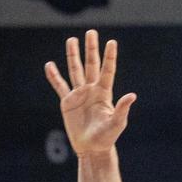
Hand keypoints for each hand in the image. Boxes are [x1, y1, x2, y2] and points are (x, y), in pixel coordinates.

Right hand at [44, 29, 136, 157]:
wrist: (92, 148)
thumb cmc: (107, 137)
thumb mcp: (117, 123)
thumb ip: (122, 109)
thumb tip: (132, 95)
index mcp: (104, 93)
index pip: (107, 70)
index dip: (109, 56)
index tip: (111, 42)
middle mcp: (92, 90)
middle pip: (91, 65)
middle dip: (91, 49)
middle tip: (91, 32)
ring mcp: (79, 95)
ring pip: (75, 70)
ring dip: (73, 56)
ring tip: (71, 40)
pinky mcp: (68, 102)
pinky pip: (60, 86)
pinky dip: (54, 76)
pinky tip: (49, 65)